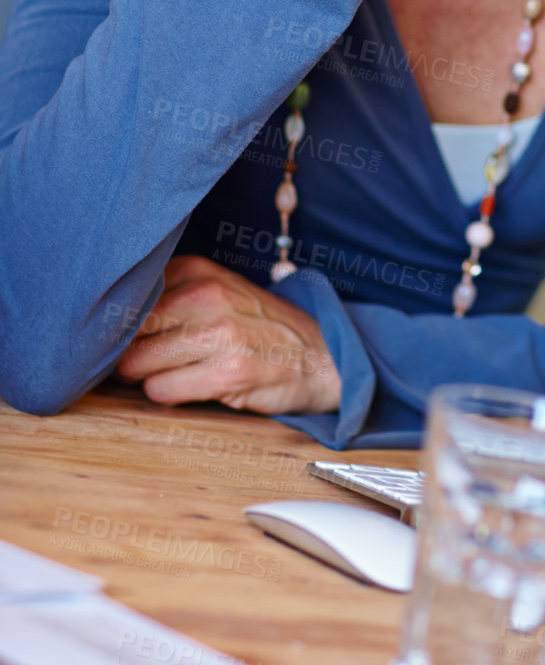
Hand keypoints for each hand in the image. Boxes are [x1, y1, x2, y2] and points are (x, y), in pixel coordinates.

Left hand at [115, 256, 341, 414]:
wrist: (320, 355)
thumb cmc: (258, 327)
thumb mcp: (218, 291)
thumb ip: (169, 297)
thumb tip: (104, 326)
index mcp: (198, 270)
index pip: (127, 298)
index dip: (119, 325)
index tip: (129, 337)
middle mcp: (208, 295)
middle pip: (126, 332)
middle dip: (127, 353)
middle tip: (147, 361)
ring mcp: (219, 334)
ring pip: (137, 364)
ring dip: (147, 376)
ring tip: (174, 373)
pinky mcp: (228, 372)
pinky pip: (161, 390)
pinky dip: (167, 394)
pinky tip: (191, 386)